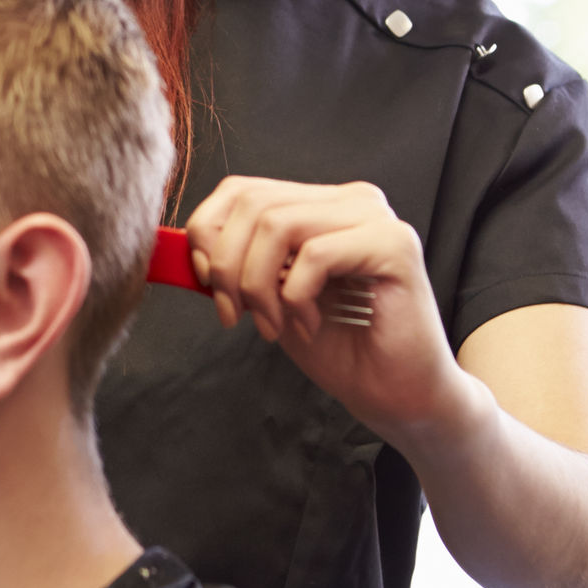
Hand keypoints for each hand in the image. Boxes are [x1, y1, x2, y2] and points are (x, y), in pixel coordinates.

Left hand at [181, 176, 473, 441]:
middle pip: (254, 204)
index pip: (242, 190)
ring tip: (275, 325)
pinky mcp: (395, 246)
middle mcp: (353, 200)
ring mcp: (377, 218)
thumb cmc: (342, 349)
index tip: (209, 286)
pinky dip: (295, 297)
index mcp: (322, 205)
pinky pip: (314, 254)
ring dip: (259, 286)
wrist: (400, 397)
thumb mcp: (272, 298)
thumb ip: (240, 265)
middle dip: (229, 267)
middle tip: (237, 316)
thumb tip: (187, 249)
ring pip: (278, 225)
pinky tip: (309, 325)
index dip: (208, 234)